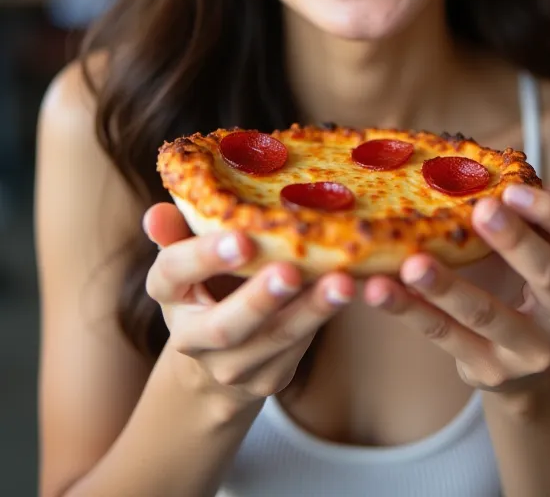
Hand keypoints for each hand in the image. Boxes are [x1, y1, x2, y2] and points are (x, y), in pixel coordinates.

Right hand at [144, 203, 354, 410]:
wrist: (214, 356)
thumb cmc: (207, 279)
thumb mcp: (188, 254)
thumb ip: (178, 231)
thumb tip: (157, 213)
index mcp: (168, 293)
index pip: (174, 273)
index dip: (204, 256)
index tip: (241, 238)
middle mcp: (193, 338)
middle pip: (225, 325)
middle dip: (260, 299)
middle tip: (292, 271)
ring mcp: (231, 366)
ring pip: (274, 340)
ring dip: (311, 311)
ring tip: (342, 282)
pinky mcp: (268, 379)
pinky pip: (300, 348)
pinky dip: (324, 319)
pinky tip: (351, 292)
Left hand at [362, 185, 549, 396]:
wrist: (531, 375)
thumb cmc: (529, 291)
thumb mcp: (542, 254)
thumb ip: (531, 220)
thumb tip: (516, 175)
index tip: (513, 188)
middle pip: (547, 274)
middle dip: (513, 241)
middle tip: (478, 210)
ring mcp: (533, 349)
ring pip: (486, 313)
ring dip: (445, 286)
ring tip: (411, 263)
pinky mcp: (491, 371)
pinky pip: (446, 336)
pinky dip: (411, 311)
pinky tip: (382, 290)